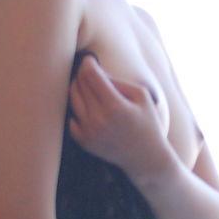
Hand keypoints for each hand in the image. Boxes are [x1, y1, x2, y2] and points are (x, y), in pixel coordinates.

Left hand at [67, 53, 171, 189]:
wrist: (145, 158)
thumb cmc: (147, 123)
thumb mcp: (141, 96)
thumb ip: (118, 81)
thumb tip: (95, 71)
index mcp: (115, 106)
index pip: (91, 75)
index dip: (88, 63)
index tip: (90, 60)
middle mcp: (98, 119)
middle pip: (79, 85)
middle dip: (82, 75)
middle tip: (90, 73)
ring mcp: (89, 132)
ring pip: (72, 99)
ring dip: (77, 88)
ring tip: (88, 86)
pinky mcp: (83, 141)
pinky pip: (71, 116)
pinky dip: (77, 108)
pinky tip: (87, 106)